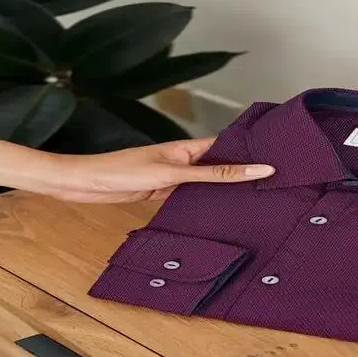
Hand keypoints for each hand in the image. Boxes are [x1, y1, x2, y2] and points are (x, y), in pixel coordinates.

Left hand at [40, 137, 274, 202]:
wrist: (82, 184)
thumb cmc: (120, 171)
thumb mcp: (172, 174)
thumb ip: (212, 174)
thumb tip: (250, 169)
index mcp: (185, 148)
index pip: (225, 145)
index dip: (248, 148)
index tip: (275, 153)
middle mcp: (181, 160)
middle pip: (218, 164)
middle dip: (241, 170)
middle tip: (272, 180)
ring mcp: (171, 177)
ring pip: (205, 183)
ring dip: (223, 188)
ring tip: (253, 197)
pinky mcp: (160, 192)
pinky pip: (190, 197)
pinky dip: (203, 203)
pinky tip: (217, 211)